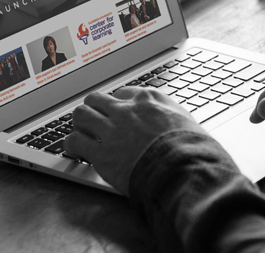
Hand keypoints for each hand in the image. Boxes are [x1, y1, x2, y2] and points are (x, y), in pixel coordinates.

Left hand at [64, 87, 207, 193]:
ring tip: (81, 133)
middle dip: (94, 109)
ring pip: (81, 115)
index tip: (118, 114)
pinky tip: (74, 151)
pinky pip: (75, 141)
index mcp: (149, 99)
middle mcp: (126, 110)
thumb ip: (173, 118)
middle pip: (97, 99)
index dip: (119, 105)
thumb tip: (174, 123)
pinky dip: (72, 145)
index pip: (124, 93)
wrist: (183, 169)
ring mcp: (111, 130)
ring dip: (80, 124)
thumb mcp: (188, 122)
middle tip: (95, 121)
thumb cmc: (192, 149)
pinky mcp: (101, 153)